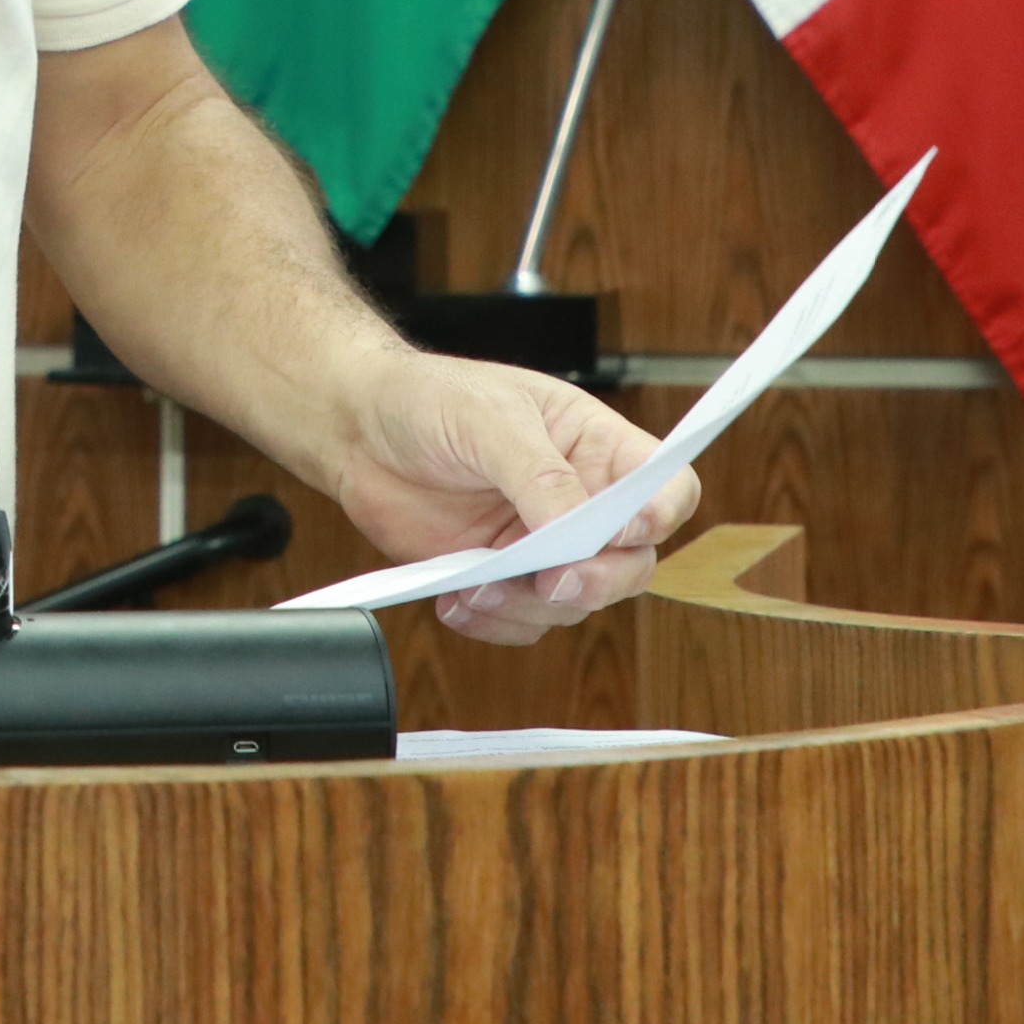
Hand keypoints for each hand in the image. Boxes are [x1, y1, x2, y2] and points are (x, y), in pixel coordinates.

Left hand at [327, 355, 698, 647]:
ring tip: (476, 588)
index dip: (660, 514)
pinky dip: (495, 623)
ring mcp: (542, 544)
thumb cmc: (428, 400)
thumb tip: (578, 531)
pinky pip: (524, 622)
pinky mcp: (501, 576)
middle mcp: (579, 500)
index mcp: (596, 445)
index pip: (666, 487)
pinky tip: (456, 602)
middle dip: (597, 581)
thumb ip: (540, 476)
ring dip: (532, 607)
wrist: (357, 429)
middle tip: (550, 581)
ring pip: (576, 602)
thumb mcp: (489, 422)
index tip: (625, 529)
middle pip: (631, 563)